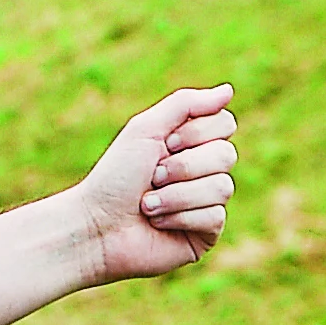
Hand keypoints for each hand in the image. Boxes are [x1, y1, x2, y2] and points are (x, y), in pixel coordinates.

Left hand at [77, 84, 237, 286]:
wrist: (97, 225)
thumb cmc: (116, 177)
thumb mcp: (146, 129)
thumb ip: (186, 104)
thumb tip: (228, 91)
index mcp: (190, 144)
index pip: (225, 124)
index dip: (197, 133)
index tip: (166, 143)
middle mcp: (203, 171)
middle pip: (227, 155)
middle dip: (183, 166)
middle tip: (153, 176)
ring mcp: (207, 203)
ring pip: (222, 187)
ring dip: (176, 195)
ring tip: (148, 204)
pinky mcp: (207, 233)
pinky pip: (215, 217)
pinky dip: (180, 217)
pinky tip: (158, 224)